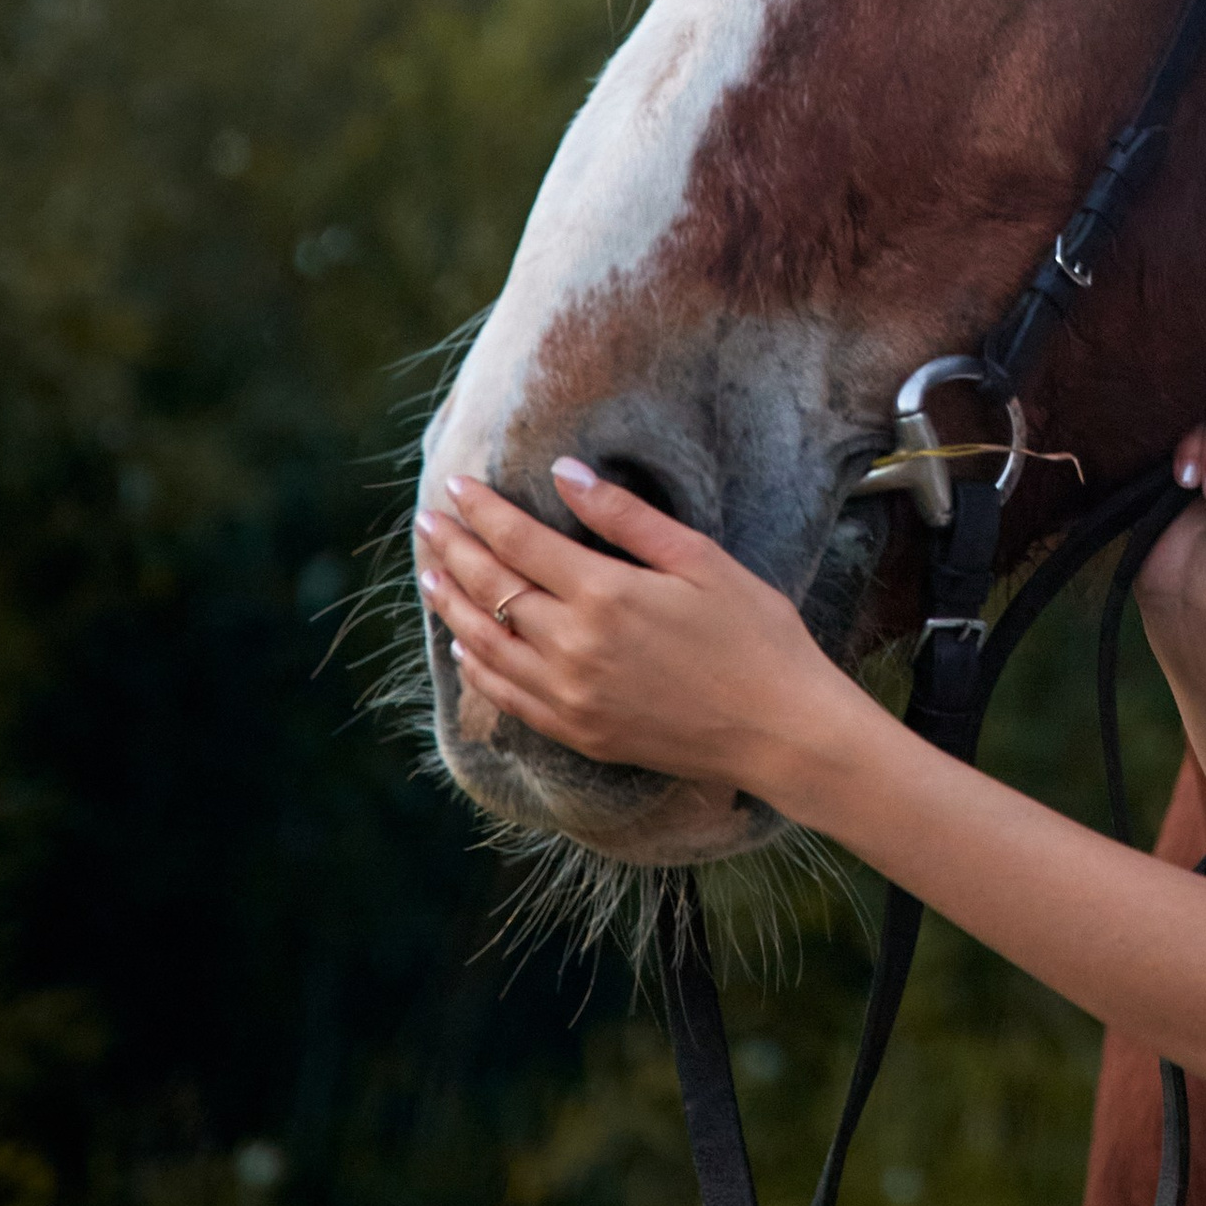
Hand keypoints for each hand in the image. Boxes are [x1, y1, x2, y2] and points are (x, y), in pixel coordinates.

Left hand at [416, 462, 849, 797]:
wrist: (778, 728)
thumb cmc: (754, 633)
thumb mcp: (699, 559)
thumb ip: (626, 516)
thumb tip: (564, 473)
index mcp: (604, 594)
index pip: (519, 543)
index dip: (483, 512)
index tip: (457, 487)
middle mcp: (573, 647)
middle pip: (490, 591)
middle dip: (453, 552)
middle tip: (427, 524)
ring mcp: (569, 696)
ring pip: (485, 646)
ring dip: (451, 607)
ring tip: (430, 577)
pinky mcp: (577, 732)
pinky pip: (505, 697)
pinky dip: (477, 667)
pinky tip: (466, 647)